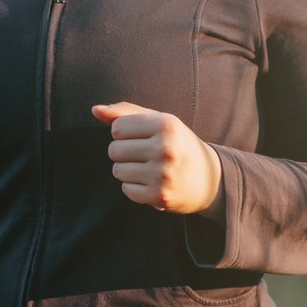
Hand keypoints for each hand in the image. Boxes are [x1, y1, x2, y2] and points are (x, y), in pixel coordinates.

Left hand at [92, 102, 223, 220]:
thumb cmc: (178, 145)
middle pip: (114, 150)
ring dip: (128, 171)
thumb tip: (95, 110)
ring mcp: (162, 174)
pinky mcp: (159, 196)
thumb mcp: (160, 122)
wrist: (211, 180)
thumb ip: (126, 113)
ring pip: (118, 170)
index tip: (142, 139)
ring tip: (148, 170)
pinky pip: (126, 189)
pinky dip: (135, 188)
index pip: (117, 128)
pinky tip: (152, 184)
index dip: (125, 134)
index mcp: (166, 124)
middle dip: (124, 153)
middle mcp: (165, 148)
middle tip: (145, 156)